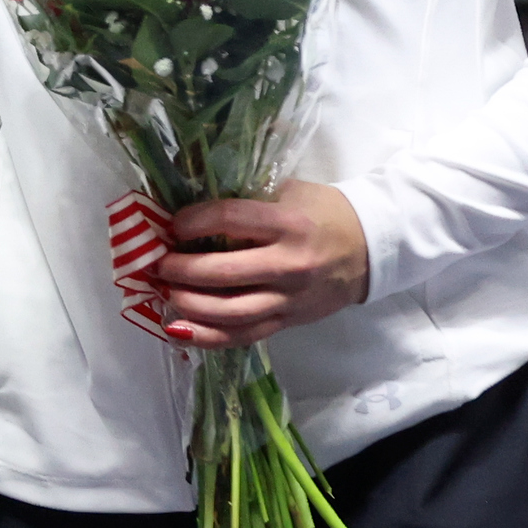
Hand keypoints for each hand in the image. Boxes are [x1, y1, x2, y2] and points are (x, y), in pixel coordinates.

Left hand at [151, 180, 368, 348]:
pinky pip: (244, 335)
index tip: (172, 224)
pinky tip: (178, 329)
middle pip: (225, 272)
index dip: (193, 222)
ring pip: (232, 311)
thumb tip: (188, 207)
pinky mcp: (290, 321)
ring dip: (190, 304)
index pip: (229, 220)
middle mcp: (291, 264)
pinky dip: (208, 336)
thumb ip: (245, 200)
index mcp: (289, 223)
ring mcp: (291, 298)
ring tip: (165, 291)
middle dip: (182, 269)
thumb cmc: (322, 212)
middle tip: (157, 263)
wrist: (370, 248)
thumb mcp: (288, 191)